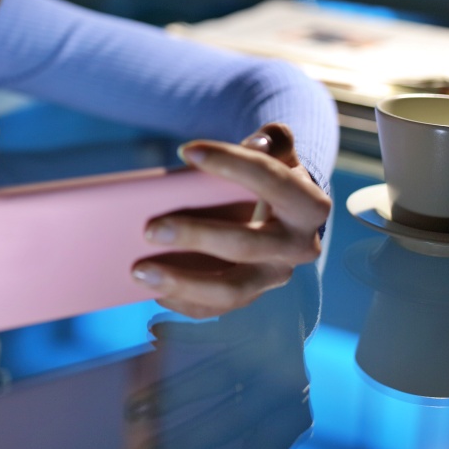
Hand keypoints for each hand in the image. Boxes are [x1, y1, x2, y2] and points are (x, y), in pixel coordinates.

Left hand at [132, 123, 331, 319]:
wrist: (283, 211)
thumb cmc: (271, 174)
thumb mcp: (280, 150)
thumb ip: (274, 139)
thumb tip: (258, 142)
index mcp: (309, 206)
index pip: (272, 181)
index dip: (231, 163)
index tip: (187, 151)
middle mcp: (297, 248)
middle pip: (246, 245)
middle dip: (195, 236)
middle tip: (149, 228)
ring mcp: (273, 277)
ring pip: (230, 290)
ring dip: (182, 283)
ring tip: (139, 271)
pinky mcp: (251, 296)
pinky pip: (215, 309)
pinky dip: (181, 302)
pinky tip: (150, 289)